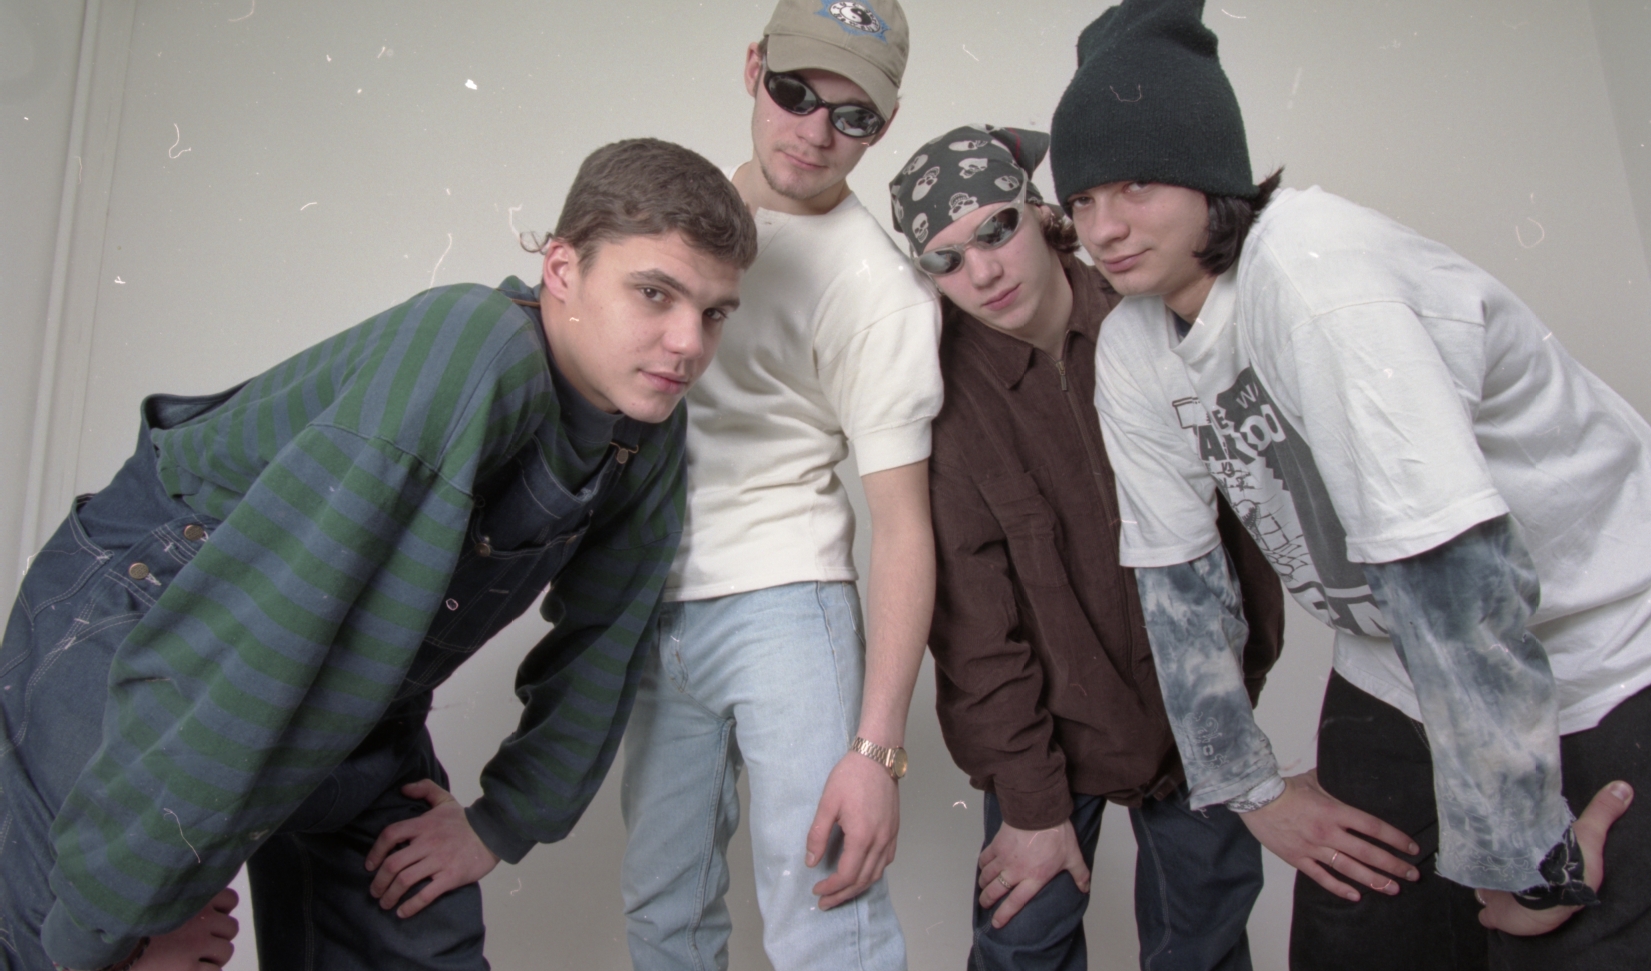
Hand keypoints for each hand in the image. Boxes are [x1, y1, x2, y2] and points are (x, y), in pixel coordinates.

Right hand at [134, 888, 237, 969]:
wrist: (104, 950)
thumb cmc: (125, 925)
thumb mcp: (154, 901)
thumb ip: (179, 898)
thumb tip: (207, 905)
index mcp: (191, 897)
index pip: (230, 900)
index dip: (220, 911)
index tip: (205, 919)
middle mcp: (199, 918)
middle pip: (230, 927)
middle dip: (216, 937)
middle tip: (194, 946)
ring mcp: (196, 943)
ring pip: (225, 950)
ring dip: (212, 957)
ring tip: (189, 960)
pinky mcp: (189, 968)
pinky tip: (186, 970)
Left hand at [364, 779, 500, 917]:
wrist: (494, 833)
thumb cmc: (465, 820)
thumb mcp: (445, 800)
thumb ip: (424, 789)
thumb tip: (403, 788)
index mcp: (423, 825)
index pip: (390, 835)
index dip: (375, 852)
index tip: (370, 866)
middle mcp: (427, 843)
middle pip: (393, 864)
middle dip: (379, 882)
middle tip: (374, 891)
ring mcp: (438, 861)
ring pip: (405, 881)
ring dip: (390, 895)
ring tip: (385, 903)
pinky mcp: (450, 877)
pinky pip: (426, 895)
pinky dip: (411, 906)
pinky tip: (403, 913)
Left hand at [806, 752, 899, 908]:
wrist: (877, 757)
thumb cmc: (851, 776)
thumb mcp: (827, 803)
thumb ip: (818, 834)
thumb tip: (811, 861)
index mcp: (862, 836)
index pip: (847, 875)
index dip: (831, 887)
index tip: (817, 890)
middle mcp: (880, 841)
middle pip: (862, 880)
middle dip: (842, 895)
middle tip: (825, 902)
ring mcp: (890, 836)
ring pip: (876, 874)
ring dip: (858, 887)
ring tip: (841, 893)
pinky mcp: (894, 830)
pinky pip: (886, 861)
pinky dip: (872, 873)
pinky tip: (862, 873)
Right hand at [976, 819, 1089, 928]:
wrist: (1038, 812)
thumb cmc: (1056, 834)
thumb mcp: (1073, 856)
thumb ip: (1079, 874)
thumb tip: (1085, 888)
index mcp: (1034, 878)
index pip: (1015, 902)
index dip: (1004, 914)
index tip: (996, 923)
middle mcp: (1016, 872)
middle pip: (995, 891)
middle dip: (987, 900)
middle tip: (984, 904)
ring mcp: (1004, 859)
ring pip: (987, 876)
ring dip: (983, 883)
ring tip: (983, 887)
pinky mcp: (997, 845)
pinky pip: (985, 858)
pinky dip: (982, 864)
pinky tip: (983, 866)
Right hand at [1239, 770, 1420, 901]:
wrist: (1256, 799)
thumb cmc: (1285, 788)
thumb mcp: (1315, 779)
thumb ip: (1334, 782)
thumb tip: (1346, 772)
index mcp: (1335, 811)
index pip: (1374, 827)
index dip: (1396, 839)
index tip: (1412, 848)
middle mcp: (1328, 832)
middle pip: (1368, 852)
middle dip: (1393, 865)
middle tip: (1412, 874)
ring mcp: (1313, 848)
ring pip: (1350, 869)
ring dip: (1374, 880)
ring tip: (1393, 889)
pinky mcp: (1299, 858)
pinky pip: (1322, 877)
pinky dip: (1340, 888)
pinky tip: (1356, 895)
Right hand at [1477, 780, 1632, 935]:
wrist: (1551, 897)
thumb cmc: (1573, 868)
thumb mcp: (1588, 834)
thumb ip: (1601, 812)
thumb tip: (1624, 787)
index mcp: (1541, 862)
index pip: (1526, 849)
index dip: (1519, 843)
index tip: (1509, 830)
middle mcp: (1521, 879)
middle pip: (1507, 871)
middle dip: (1501, 864)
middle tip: (1491, 849)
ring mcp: (1506, 896)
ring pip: (1493, 890)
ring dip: (1490, 886)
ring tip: (1482, 871)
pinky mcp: (1496, 913)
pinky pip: (1486, 915)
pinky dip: (1485, 912)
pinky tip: (1480, 905)